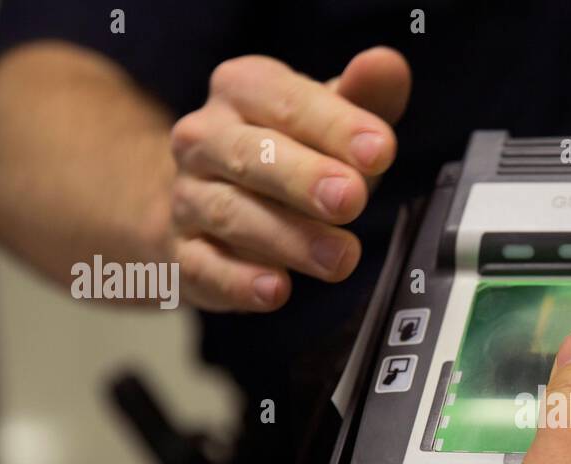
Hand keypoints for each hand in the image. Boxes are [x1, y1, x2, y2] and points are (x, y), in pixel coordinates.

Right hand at [165, 48, 409, 311]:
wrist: (203, 202)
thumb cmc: (284, 154)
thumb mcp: (329, 121)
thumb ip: (363, 98)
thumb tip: (387, 66)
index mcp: (242, 91)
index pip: (285, 100)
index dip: (335, 125)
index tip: (380, 149)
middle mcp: (205, 140)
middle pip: (250, 155)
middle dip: (304, 178)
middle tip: (350, 199)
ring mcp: (188, 198)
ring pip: (230, 214)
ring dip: (289, 238)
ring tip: (339, 257)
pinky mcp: (183, 256)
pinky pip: (204, 268)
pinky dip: (239, 281)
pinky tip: (275, 290)